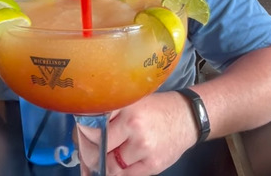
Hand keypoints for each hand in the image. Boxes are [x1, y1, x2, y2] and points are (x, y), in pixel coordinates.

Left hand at [76, 92, 197, 174]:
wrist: (188, 118)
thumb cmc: (157, 109)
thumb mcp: (133, 101)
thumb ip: (111, 113)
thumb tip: (83, 130)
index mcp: (126, 107)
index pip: (92, 126)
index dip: (83, 134)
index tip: (81, 135)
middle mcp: (134, 127)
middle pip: (98, 148)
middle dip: (88, 153)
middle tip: (87, 152)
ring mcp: (144, 148)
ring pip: (109, 167)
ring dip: (101, 166)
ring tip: (98, 162)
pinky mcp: (152, 165)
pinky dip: (116, 174)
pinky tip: (113, 169)